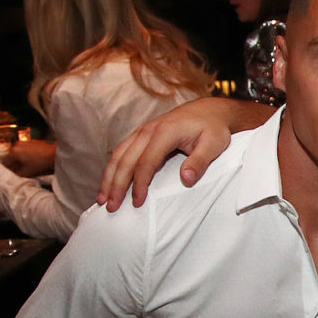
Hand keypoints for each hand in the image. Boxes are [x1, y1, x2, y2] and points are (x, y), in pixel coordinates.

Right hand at [3, 139, 55, 177]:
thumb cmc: (43, 163)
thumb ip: (16, 174)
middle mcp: (18, 145)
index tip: (8, 174)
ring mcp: (26, 142)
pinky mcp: (33, 142)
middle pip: (11, 157)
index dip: (7, 170)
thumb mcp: (26, 173)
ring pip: (19, 154)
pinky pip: (26, 151)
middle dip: (14, 165)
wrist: (56, 155)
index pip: (4, 162)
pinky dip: (27, 157)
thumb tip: (12, 175)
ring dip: (20, 161)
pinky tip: (33, 163)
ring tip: (27, 168)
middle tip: (18, 173)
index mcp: (14, 151)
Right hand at [97, 97, 251, 209]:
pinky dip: (113, 168)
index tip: (137, 203)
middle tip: (110, 207)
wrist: (208, 111)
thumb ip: (200, 161)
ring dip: (109, 178)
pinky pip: (121, 152)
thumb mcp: (214, 144)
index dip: (140, 184)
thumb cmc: (213, 129)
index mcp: (165, 132)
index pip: (146, 162)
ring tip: (102, 199)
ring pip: (118, 155)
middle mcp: (148, 130)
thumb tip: (186, 179)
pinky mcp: (140, 135)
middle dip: (116, 185)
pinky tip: (109, 183)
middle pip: (125, 160)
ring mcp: (142, 131)